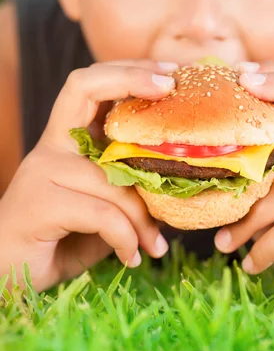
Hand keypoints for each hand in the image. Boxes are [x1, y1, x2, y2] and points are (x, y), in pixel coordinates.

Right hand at [0, 60, 177, 291]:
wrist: (6, 278)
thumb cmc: (61, 240)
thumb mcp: (101, 208)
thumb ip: (128, 187)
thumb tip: (180, 181)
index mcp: (65, 141)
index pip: (89, 85)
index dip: (128, 71)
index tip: (168, 74)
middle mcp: (51, 146)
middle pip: (85, 87)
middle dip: (132, 78)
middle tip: (172, 88)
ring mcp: (42, 171)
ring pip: (112, 175)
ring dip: (144, 216)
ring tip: (156, 245)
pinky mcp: (38, 203)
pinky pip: (103, 213)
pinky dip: (125, 238)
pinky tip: (130, 258)